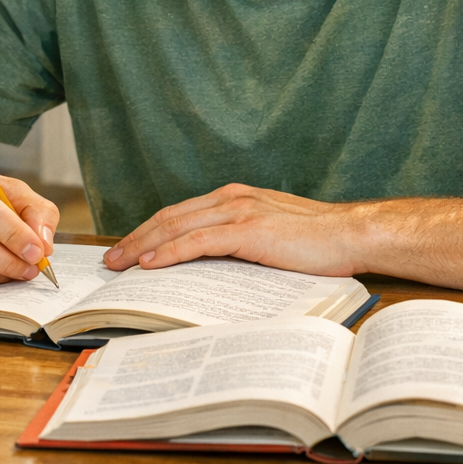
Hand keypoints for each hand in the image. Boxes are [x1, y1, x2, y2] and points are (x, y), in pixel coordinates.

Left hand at [104, 183, 364, 275]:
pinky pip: (199, 241)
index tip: (128, 248)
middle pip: (170, 217)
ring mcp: (239, 211)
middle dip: (136, 238)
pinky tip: (152, 263)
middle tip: (111, 260)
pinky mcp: (248, 230)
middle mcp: (232, 198)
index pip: (180, 213)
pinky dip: (171, 252)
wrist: (351, 233)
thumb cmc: (318, 240)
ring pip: (177, 227)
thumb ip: (241, 241)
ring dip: (143, 245)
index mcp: (236, 198)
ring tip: (121, 264)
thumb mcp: (270, 236)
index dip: (149, 230)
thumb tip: (211, 265)